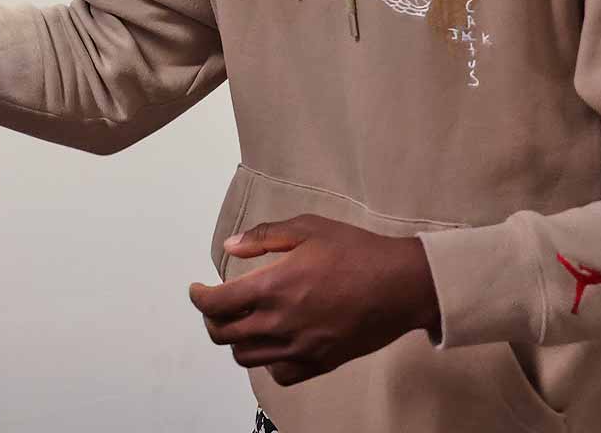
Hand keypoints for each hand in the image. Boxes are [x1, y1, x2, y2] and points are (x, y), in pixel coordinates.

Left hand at [187, 214, 440, 385]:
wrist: (402, 285)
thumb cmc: (357, 252)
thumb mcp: (309, 228)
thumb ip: (263, 237)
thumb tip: (230, 246)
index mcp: (273, 287)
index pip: (215, 304)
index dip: (198, 297)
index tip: (198, 289)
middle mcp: (280, 323)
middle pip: (223, 334)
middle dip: (211, 319)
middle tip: (217, 305)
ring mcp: (300, 347)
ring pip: (246, 357)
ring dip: (236, 340)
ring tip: (243, 323)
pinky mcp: (320, 363)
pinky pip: (279, 373)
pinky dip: (267, 361)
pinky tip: (273, 343)